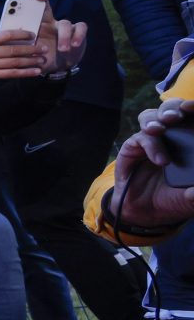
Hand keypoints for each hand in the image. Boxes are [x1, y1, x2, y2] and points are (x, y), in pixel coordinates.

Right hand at [0, 30, 44, 91]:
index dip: (21, 34)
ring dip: (31, 61)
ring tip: (42, 60)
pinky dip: (25, 73)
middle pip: (13, 50)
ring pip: (14, 62)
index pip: (6, 35)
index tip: (33, 35)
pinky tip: (35, 72)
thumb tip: (16, 36)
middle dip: (31, 49)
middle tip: (43, 48)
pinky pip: (11, 74)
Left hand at [20, 0, 86, 74]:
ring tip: (62, 48)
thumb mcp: (30, 53)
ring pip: (64, 23)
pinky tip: (74, 45)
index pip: (30, 12)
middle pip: (46, 8)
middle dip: (42, 0)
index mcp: (36, 27)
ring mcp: (64, 27)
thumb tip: (6, 47)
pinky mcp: (77, 32)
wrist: (59, 66)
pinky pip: (80, 28)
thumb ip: (21, 49)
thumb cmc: (42, 56)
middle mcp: (49, 23)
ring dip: (64, 36)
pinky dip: (78, 36)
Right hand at [112, 98, 193, 226]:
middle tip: (183, 112)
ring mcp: (151, 139)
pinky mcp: (133, 147)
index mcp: (189, 141)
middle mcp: (170, 136)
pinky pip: (140, 138)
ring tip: (161, 128)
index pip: (191, 119)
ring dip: (158, 118)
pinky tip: (160, 160)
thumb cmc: (171, 199)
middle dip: (176, 107)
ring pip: (152, 116)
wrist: (144, 212)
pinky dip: (151, 145)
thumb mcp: (189, 197)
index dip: (193, 110)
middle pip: (172, 109)